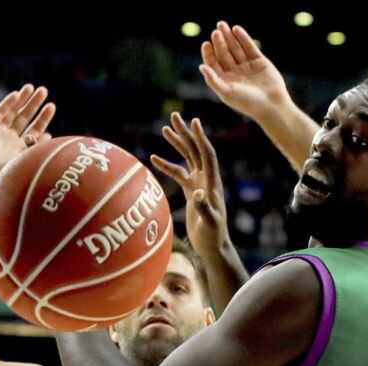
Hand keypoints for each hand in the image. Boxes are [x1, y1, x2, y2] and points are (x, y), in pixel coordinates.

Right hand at [0, 84, 55, 184]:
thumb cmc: (6, 173)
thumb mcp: (26, 159)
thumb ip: (37, 147)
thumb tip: (50, 136)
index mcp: (21, 148)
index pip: (35, 129)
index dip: (43, 119)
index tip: (51, 107)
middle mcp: (10, 139)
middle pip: (25, 117)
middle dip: (34, 104)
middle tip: (44, 91)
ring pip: (12, 112)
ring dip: (22, 100)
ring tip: (32, 87)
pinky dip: (7, 103)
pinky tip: (16, 94)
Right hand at [151, 113, 229, 258]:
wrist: (212, 246)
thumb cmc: (213, 235)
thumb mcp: (209, 223)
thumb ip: (204, 208)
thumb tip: (198, 194)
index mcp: (212, 182)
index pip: (207, 154)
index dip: (201, 138)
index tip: (194, 121)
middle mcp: (206, 179)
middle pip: (195, 150)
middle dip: (186, 133)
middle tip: (175, 116)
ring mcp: (198, 184)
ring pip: (187, 158)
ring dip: (177, 144)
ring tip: (166, 129)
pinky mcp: (191, 192)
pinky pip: (178, 173)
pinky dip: (167, 165)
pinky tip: (154, 158)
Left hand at [200, 21, 289, 121]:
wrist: (271, 105)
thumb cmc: (247, 102)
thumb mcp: (226, 92)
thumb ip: (213, 80)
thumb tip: (201, 66)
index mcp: (225, 81)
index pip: (213, 64)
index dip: (209, 54)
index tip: (206, 44)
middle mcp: (235, 73)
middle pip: (224, 54)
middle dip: (219, 42)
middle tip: (215, 32)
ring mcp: (247, 66)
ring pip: (235, 48)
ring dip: (229, 37)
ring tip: (222, 25)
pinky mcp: (259, 61)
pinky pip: (249, 47)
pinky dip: (243, 38)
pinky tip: (236, 29)